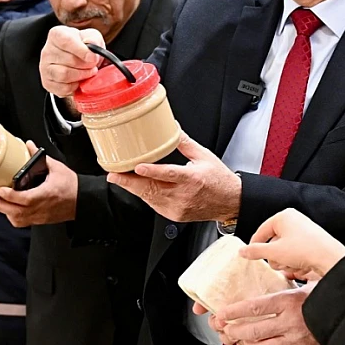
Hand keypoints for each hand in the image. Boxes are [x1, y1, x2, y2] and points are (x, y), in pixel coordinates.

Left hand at [0, 141, 78, 227]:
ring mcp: (39, 216)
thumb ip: (40, 158)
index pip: (25, 198)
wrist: (83, 201)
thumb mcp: (57, 168)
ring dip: (3, 211)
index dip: (9, 196)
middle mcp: (41, 208)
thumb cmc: (72, 187)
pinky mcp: (39, 220)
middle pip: (15, 212)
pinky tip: (7, 208)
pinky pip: (21, 222)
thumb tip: (29, 146)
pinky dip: (11, 216)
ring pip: (17, 219)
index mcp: (46, 194)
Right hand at [38, 25, 105, 97]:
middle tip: (93, 65)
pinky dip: (75, 87)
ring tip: (88, 72)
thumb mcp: (92, 38)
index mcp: (57, 35)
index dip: (82, 50)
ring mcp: (45, 68)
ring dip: (82, 76)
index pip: (66, 41)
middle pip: (69, 60)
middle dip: (87, 65)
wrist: (79, 61)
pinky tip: (78, 80)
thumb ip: (94, 39)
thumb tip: (91, 46)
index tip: (93, 57)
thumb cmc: (83, 48)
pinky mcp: (47, 83)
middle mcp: (47, 50)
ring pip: (64, 75)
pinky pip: (63, 88)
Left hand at [107, 132, 240, 222]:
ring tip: (120, 178)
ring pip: (150, 198)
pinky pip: (155, 205)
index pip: (169, 174)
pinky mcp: (174, 216)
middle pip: (152, 189)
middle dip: (129, 182)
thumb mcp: (204, 156)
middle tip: (114, 175)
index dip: (151, 172)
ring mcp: (178, 208)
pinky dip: (146, 196)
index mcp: (192, 178)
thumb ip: (185, 143)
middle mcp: (184, 195)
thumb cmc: (219, 180)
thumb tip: (172, 128)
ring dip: (134, 188)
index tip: (137, 167)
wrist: (230, 202)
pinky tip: (139, 187)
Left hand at [214, 284, 323, 344]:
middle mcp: (291, 322)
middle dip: (234, 331)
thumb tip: (283, 267)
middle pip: (253, 331)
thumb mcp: (313, 281)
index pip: (254, 307)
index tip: (221, 313)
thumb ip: (295, 277)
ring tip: (238, 340)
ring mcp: (296, 340)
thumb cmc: (334, 297)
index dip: (234, 311)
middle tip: (224, 329)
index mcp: (290, 301)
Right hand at [238, 209, 344, 280]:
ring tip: (293, 264)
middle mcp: (294, 220)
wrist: (329, 258)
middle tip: (281, 262)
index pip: (261, 231)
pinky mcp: (311, 241)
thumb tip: (243, 251)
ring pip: (284, 249)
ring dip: (285, 261)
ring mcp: (303, 230)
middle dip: (275, 257)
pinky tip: (301, 266)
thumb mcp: (274, 252)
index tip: (250, 256)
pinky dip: (296, 261)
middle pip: (273, 242)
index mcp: (283, 216)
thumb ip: (255, 251)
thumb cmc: (305, 249)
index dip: (255, 246)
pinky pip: (296, 252)